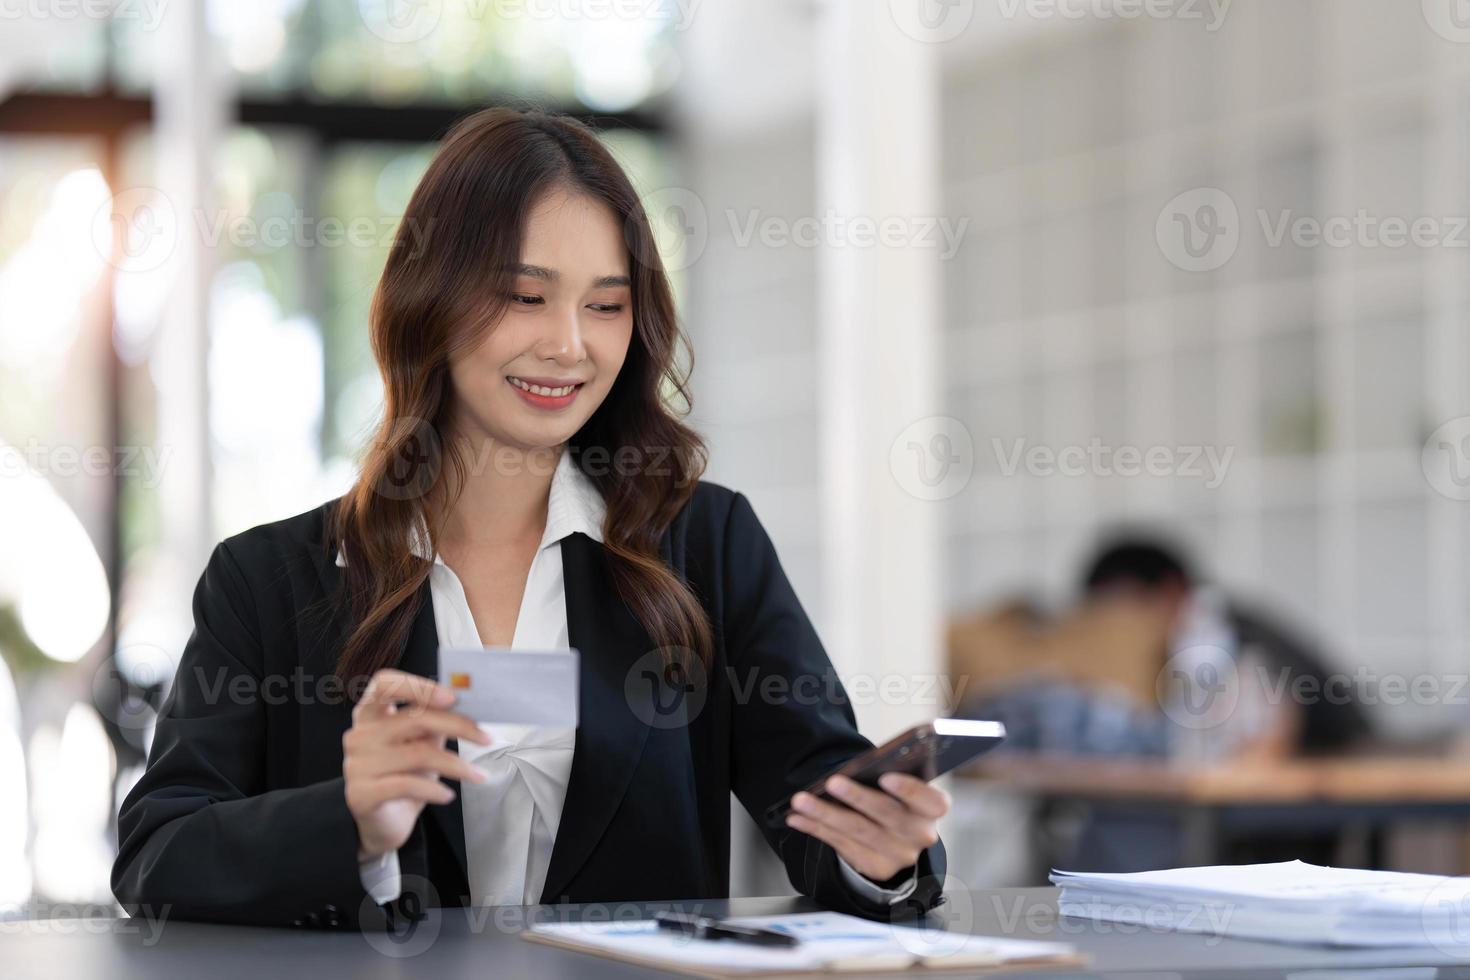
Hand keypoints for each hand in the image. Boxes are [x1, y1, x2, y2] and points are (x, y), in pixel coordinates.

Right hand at [343, 668, 492, 859]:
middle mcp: (359, 734)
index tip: (453, 697)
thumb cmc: (406, 773)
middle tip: (486, 738)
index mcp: (370, 712)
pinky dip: (434, 789)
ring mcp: (356, 764)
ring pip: (417, 754)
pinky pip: (406, 785)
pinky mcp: (360, 794)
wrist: (384, 821)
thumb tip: (471, 701)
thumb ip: (435, 718)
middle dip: (457, 726)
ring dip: (456, 765)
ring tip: (478, 775)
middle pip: (414, 719)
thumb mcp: (422, 741)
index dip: (418, 686)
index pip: (384, 683)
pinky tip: (448, 795)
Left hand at [784, 773, 948, 881]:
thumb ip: (889, 778)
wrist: (896, 836)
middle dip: (856, 798)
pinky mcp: (876, 868)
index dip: (910, 790)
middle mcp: (920, 835)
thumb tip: (857, 769)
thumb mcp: (901, 787)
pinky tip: (798, 818)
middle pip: (887, 815)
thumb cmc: (895, 798)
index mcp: (932, 809)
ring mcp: (899, 855)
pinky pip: (842, 846)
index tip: (885, 777)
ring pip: (859, 832)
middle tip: (831, 783)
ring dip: (826, 814)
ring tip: (801, 800)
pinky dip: (817, 829)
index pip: (932, 801)